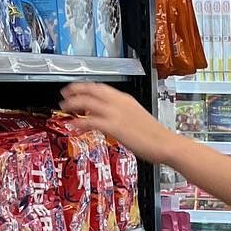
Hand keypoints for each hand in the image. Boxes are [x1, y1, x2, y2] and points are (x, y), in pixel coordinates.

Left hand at [60, 84, 179, 164]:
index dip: (85, 86)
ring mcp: (116, 114)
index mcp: (125, 99)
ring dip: (73, 103)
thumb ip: (121, 115)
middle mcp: (119, 103)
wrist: (166, 144)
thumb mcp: (137, 118)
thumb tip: (108, 119)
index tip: (75, 88)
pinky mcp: (114, 127)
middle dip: (75, 90)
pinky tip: (74, 126)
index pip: (101, 87)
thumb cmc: (155, 135)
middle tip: (64, 94)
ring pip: (88, 102)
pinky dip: (80, 122)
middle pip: (91, 90)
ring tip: (65, 107)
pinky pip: (91, 121)